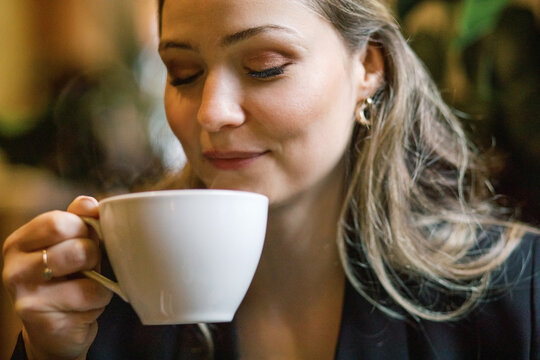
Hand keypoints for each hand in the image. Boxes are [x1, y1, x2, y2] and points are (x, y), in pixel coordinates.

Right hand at [2, 196, 112, 359]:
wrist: (54, 330)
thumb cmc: (66, 280)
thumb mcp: (69, 244)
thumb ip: (79, 219)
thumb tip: (90, 203)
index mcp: (19, 243)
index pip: (58, 221)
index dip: (84, 228)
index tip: (86, 238)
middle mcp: (14, 269)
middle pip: (76, 247)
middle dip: (95, 254)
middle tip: (89, 265)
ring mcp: (26, 296)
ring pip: (88, 275)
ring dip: (100, 281)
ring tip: (87, 286)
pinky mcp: (43, 320)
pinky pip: (92, 299)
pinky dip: (99, 301)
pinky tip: (84, 306)